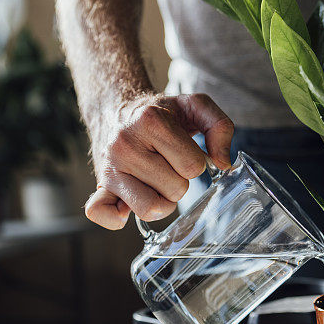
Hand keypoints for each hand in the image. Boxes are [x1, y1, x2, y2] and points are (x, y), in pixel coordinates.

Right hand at [85, 93, 233, 229]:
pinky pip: (104, 215)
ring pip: (151, 209)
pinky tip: (128, 202)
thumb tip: (222, 162)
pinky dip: (119, 217)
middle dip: (178, 180)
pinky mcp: (100, 185)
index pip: (193, 166)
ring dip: (160, 201)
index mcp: (151, 121)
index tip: (182, 152)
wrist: (115, 110)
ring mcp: (110, 167)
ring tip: (154, 181)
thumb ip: (220, 126)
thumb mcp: (193, 106)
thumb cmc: (158, 113)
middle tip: (166, 164)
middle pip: (176, 190)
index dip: (194, 162)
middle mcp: (125, 144)